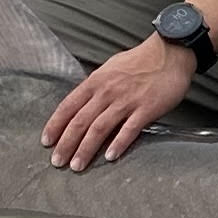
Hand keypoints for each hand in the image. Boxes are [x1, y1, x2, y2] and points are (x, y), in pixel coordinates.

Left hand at [43, 36, 197, 172]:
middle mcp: (107, 92)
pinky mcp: (146, 108)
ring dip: (86, 149)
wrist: (171, 52)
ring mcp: (127, 100)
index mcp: (96, 82)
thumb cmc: (141, 60)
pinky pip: (129, 129)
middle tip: (58, 161)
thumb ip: (97, 86)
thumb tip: (85, 102)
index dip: (55, 125)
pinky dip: (118, 144)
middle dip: (66, 144)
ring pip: (100, 128)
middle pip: (80, 121)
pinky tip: (110, 157)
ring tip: (77, 166)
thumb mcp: (111, 68)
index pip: (68, 106)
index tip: (47, 141)